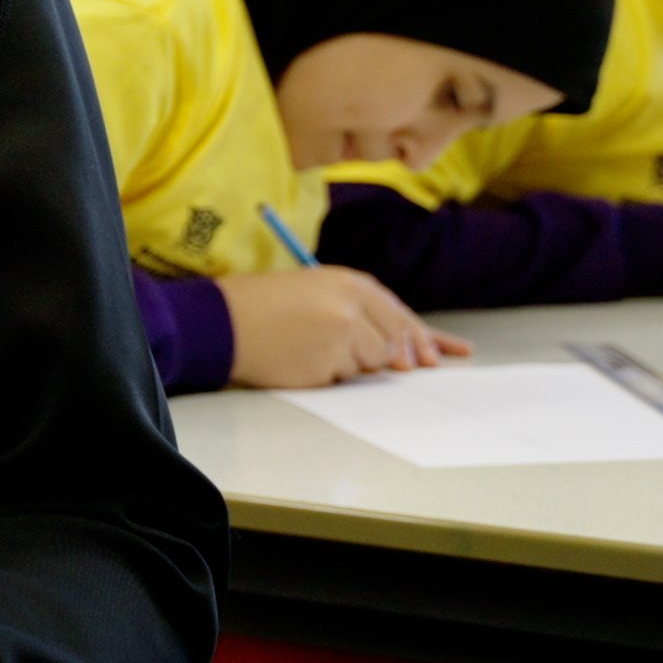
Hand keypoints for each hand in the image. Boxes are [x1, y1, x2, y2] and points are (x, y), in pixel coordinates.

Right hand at [218, 267, 468, 388]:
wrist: (223, 321)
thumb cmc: (266, 305)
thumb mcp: (319, 291)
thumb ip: (363, 314)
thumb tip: (406, 355)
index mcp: (350, 283)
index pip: (399, 315)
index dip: (423, 338)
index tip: (440, 356)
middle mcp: (351, 306)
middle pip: (394, 343)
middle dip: (388, 355)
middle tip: (381, 360)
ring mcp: (341, 335)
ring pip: (370, 364)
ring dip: (351, 363)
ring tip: (311, 346)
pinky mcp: (327, 363)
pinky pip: (344, 378)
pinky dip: (328, 374)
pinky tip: (302, 358)